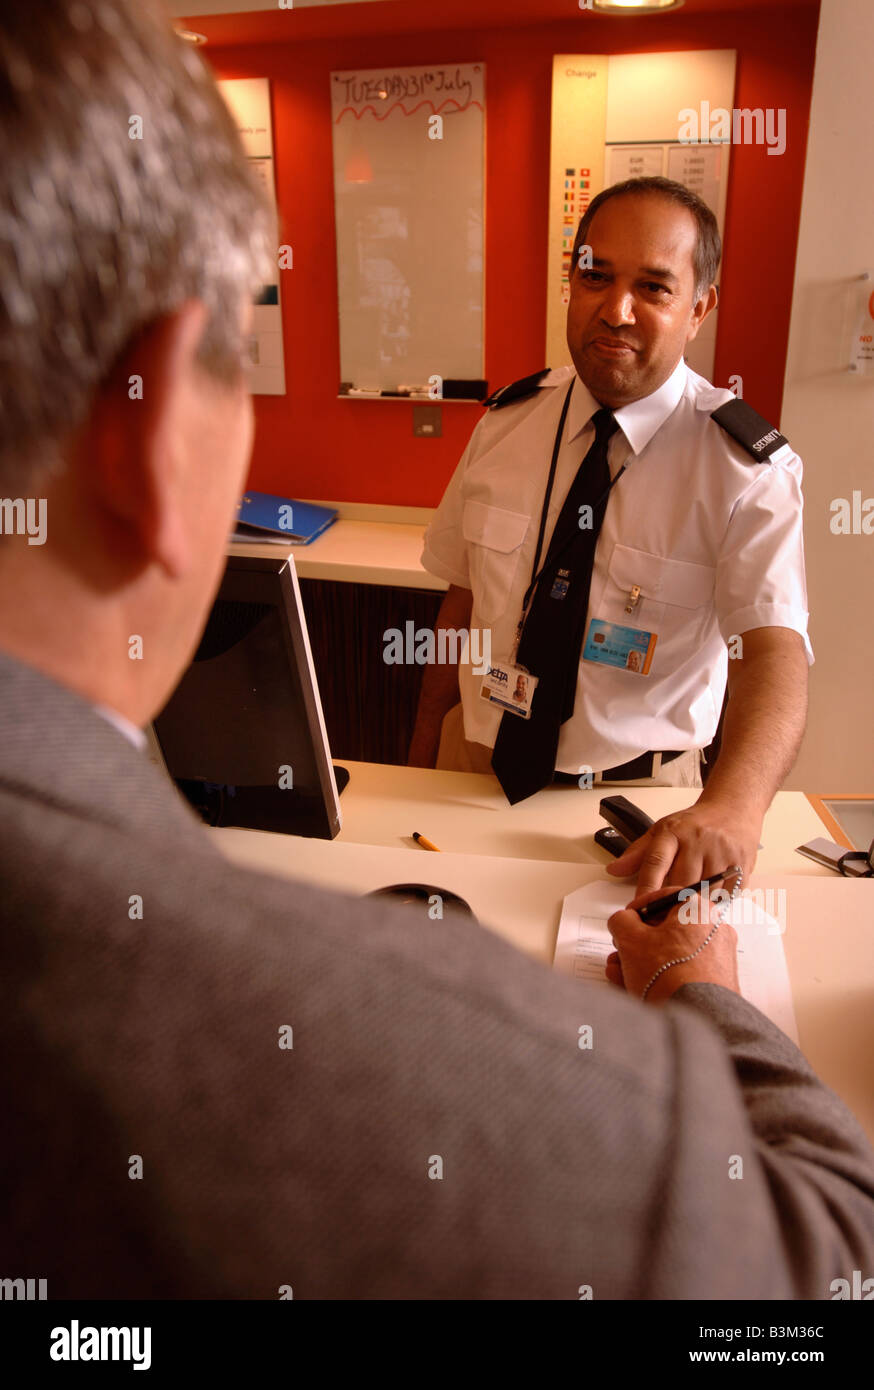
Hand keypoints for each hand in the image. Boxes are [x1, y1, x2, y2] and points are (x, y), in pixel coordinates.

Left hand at [605, 800, 760, 893]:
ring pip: (704, 893)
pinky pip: (726, 895)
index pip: (655, 863)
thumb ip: (638, 853)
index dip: (646, 889)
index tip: (639, 908)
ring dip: (695, 905)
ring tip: (688, 908)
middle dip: (671, 902)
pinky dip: (717, 902)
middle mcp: (697, 841)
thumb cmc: (694, 824)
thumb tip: (613, 870)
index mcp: (673, 832)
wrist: (733, 809)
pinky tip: (711, 898)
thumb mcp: (662, 830)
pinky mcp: (741, 864)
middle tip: (663, 917)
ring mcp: (721, 852)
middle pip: (681, 882)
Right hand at [605, 887, 740, 1002]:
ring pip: (672, 953)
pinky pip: (683, 972)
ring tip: (619, 972)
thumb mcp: (630, 939)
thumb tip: (623, 920)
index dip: (639, 907)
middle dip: (636, 941)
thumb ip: (621, 921)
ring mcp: (718, 958)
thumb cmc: (668, 974)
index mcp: (700, 910)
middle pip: (667, 929)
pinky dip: (660, 975)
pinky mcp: (717, 983)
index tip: (625, 919)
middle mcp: (715, 930)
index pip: (666, 897)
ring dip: (642, 960)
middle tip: (619, 949)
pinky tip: (634, 984)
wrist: (696, 1018)